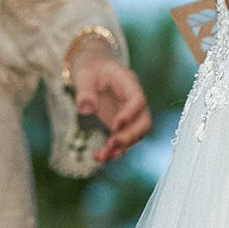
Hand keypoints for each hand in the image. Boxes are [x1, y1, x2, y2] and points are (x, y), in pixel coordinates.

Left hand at [67, 44, 152, 162]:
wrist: (94, 70)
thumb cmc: (91, 70)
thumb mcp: (84, 76)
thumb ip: (85, 92)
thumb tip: (87, 111)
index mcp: (129, 83)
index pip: (138, 100)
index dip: (130, 114)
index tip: (114, 126)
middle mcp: (134, 100)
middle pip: (144, 121)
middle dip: (130, 136)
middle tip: (111, 145)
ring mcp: (130, 114)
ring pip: (136, 135)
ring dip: (122, 148)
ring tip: (101, 157)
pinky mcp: (122, 125)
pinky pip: (123, 140)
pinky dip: (113, 151)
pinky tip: (98, 157)